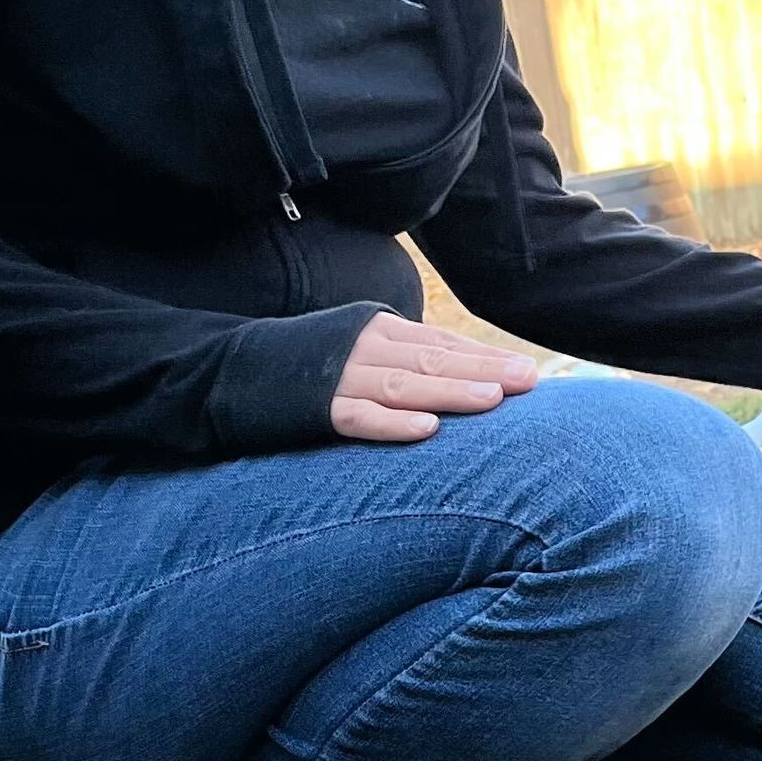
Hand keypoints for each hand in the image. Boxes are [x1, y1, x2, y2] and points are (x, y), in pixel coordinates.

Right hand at [330, 311, 537, 442]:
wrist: (232, 369)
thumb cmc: (311, 362)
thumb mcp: (363, 349)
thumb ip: (406, 359)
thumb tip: (464, 377)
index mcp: (381, 330)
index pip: (442, 344)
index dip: (485, 357)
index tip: (528, 370)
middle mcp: (366, 348)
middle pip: (434, 359)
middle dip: (484, 370)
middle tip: (529, 380)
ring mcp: (341, 377)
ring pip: (404, 384)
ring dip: (451, 392)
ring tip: (493, 400)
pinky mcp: (316, 409)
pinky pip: (360, 418)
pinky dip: (393, 423)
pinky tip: (427, 430)